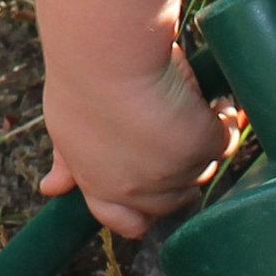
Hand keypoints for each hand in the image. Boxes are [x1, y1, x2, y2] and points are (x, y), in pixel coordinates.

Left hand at [39, 48, 231, 240]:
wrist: (106, 54)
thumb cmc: (81, 79)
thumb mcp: (64, 127)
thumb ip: (66, 163)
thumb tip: (50, 190)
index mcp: (99, 184)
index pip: (127, 222)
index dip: (143, 212)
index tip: (154, 189)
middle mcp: (135, 188)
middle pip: (173, 200)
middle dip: (180, 172)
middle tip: (177, 134)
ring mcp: (170, 172)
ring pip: (202, 169)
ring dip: (202, 143)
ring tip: (193, 104)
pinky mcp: (200, 146)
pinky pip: (224, 141)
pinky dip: (224, 119)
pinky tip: (216, 101)